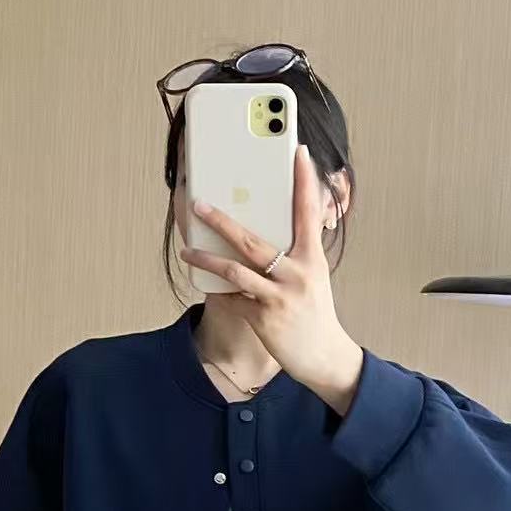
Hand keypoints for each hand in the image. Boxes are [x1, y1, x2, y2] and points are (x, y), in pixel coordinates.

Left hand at [179, 144, 363, 415]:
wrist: (324, 357)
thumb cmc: (315, 313)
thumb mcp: (313, 278)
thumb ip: (296, 254)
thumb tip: (273, 231)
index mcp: (312, 259)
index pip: (307, 212)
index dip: (304, 181)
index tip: (298, 152)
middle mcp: (296, 275)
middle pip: (252, 240)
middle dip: (221, 221)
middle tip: (198, 204)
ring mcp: (279, 297)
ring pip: (234, 271)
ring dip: (206, 260)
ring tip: (187, 250)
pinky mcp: (264, 319)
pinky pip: (233, 300)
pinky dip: (220, 293)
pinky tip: (209, 287)